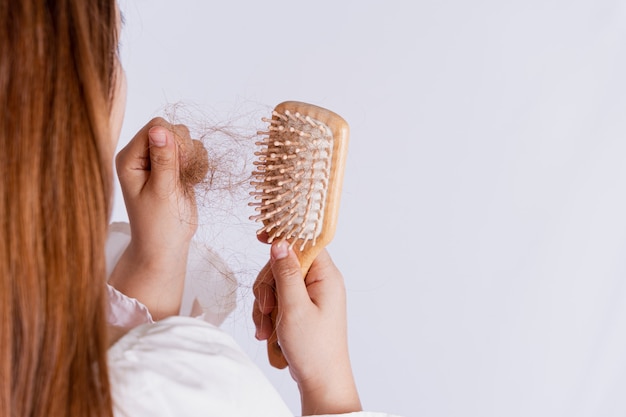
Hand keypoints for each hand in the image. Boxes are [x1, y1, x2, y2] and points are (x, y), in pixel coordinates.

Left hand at [109, 118, 204, 319]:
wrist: (166, 246)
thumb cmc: (158, 224)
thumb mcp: (161, 191)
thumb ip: (163, 159)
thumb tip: (160, 129)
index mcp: (129, 158)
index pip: (155, 127)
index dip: (173, 141)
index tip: (178, 164)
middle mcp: (142, 155)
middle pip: (172, 129)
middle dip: (184, 149)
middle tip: (181, 175)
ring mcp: (159, 160)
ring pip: (186, 139)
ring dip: (193, 158)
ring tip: (185, 181)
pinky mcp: (174, 167)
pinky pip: (193, 152)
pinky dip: (197, 165)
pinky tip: (191, 183)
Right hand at [253, 241, 361, 414]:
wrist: (321, 381)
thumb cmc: (313, 348)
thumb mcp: (294, 307)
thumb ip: (285, 273)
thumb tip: (280, 243)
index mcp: (326, 276)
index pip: (305, 242)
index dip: (283, 238)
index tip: (261, 237)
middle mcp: (321, 282)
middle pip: (284, 264)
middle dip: (268, 286)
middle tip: (267, 308)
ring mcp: (311, 296)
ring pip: (277, 283)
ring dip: (266, 304)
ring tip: (266, 328)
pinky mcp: (302, 308)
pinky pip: (279, 300)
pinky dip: (269, 314)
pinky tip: (267, 332)